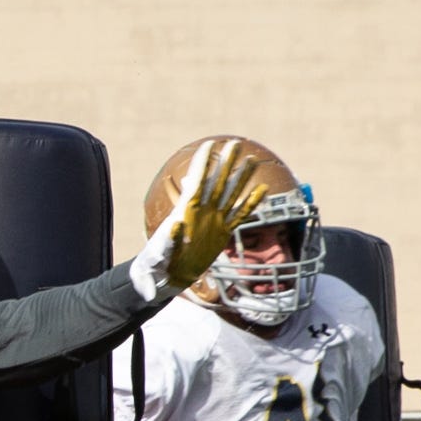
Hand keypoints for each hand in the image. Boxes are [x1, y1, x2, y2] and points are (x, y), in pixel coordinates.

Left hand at [128, 143, 261, 299]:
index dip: (203, 163)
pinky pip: (240, 215)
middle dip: (225, 162)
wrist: (167, 276)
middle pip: (217, 182)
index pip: (197, 181)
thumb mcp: (162, 252)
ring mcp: (214, 221)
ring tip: (251, 160)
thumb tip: (176, 226)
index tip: (210, 144)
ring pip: (231, 194)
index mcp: (186, 212)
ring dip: (241, 177)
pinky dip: (251, 203)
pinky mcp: (222, 232)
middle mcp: (202, 212)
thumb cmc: (158, 263)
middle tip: (235, 143)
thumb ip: (170, 240)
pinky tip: (262, 190)